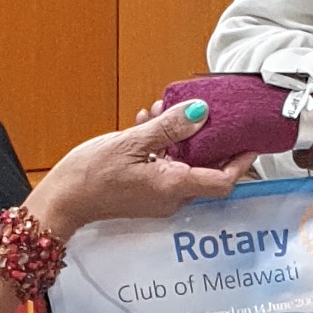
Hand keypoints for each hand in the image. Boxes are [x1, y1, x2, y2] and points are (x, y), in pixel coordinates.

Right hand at [29, 117, 248, 239]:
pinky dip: (164, 147)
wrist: (61, 201)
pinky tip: (149, 125)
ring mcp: (159, 198)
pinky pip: (167, 169)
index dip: (242, 161)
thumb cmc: (89, 176)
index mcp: (173, 186)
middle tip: (203, 112)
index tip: (251, 140)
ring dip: (181, 138)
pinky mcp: (147, 194)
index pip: (224, 180)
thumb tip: (200, 112)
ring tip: (163, 112)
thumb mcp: (131, 142)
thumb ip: (168, 127)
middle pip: (208, 170)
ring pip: (185, 166)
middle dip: (207, 139)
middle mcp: (172, 198)